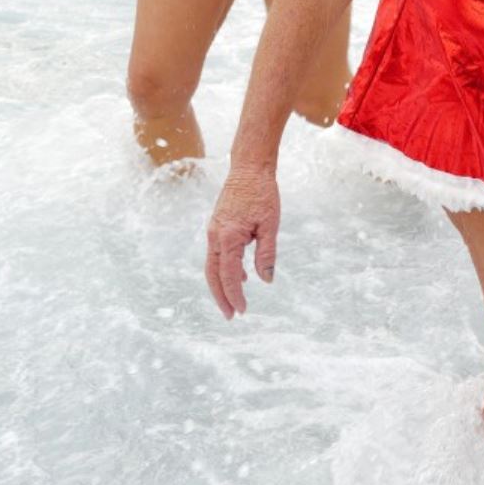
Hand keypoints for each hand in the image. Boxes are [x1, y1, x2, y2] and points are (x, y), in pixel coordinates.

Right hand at [205, 165, 280, 317]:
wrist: (249, 168)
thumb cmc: (263, 194)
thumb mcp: (270, 225)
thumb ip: (267, 254)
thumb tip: (266, 280)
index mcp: (228, 237)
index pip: (230, 276)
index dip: (235, 295)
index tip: (243, 311)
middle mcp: (215, 236)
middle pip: (213, 275)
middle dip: (221, 297)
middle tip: (231, 316)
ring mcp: (213, 231)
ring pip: (212, 266)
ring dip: (220, 285)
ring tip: (233, 302)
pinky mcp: (217, 226)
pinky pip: (217, 254)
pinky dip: (224, 269)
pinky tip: (241, 275)